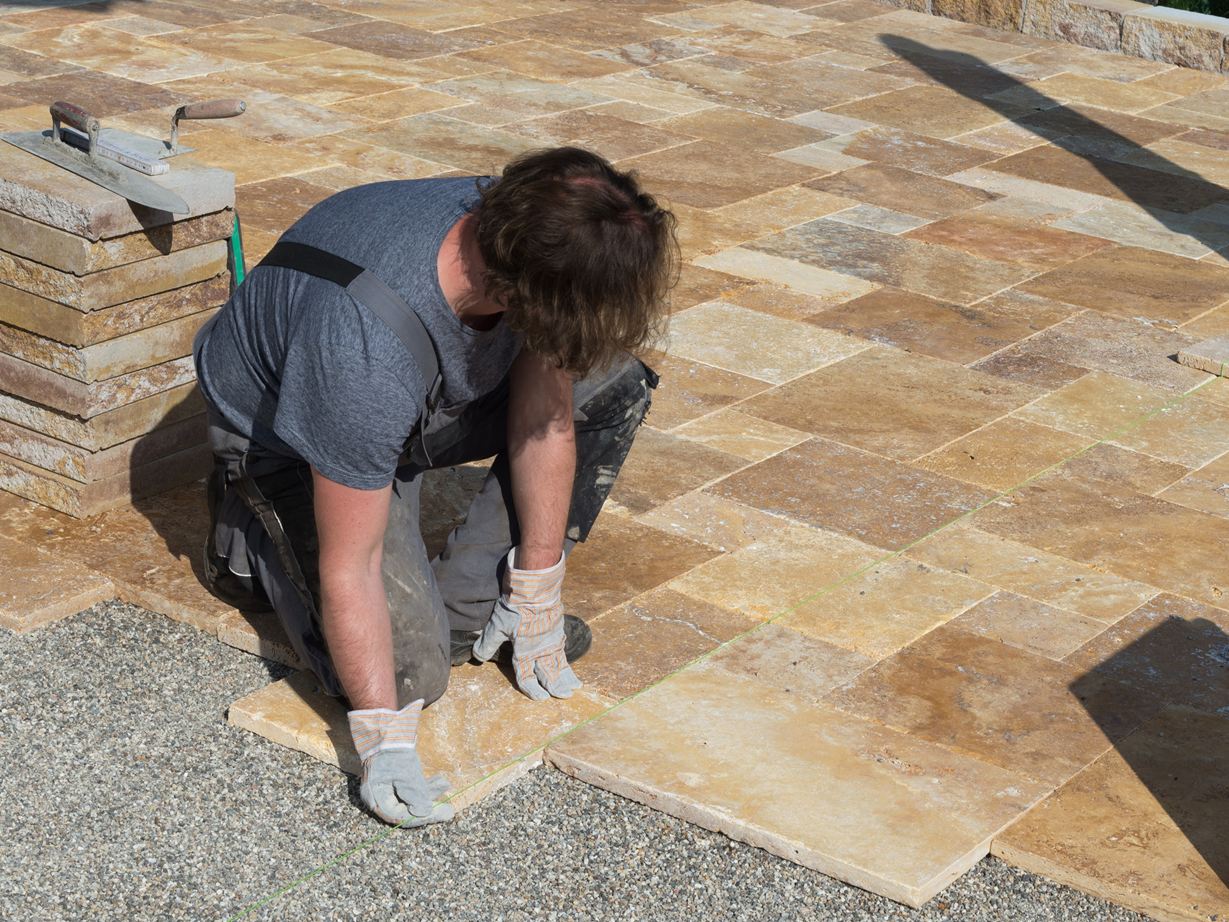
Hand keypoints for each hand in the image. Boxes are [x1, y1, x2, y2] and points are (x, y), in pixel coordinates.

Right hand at [347, 699, 453, 826]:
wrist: (386, 725)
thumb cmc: (393, 750)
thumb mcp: (406, 774)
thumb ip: (415, 795)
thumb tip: (424, 813)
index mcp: (376, 797)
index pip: (398, 816)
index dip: (420, 817)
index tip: (438, 814)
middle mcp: (380, 795)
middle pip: (406, 809)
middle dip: (428, 807)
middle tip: (449, 811)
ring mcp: (387, 786)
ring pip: (411, 798)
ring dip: (429, 794)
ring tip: (446, 786)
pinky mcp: (396, 777)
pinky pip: (412, 787)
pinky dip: (425, 785)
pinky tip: (441, 781)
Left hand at [472, 548, 581, 700]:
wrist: (535, 590)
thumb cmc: (515, 608)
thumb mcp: (497, 626)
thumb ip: (487, 643)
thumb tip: (477, 657)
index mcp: (524, 653)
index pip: (527, 677)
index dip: (532, 689)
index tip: (540, 698)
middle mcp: (540, 651)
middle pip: (549, 674)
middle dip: (556, 687)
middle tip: (565, 696)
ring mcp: (552, 641)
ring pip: (560, 665)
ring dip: (567, 677)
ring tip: (575, 687)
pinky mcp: (558, 630)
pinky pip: (564, 651)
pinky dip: (568, 661)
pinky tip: (569, 664)